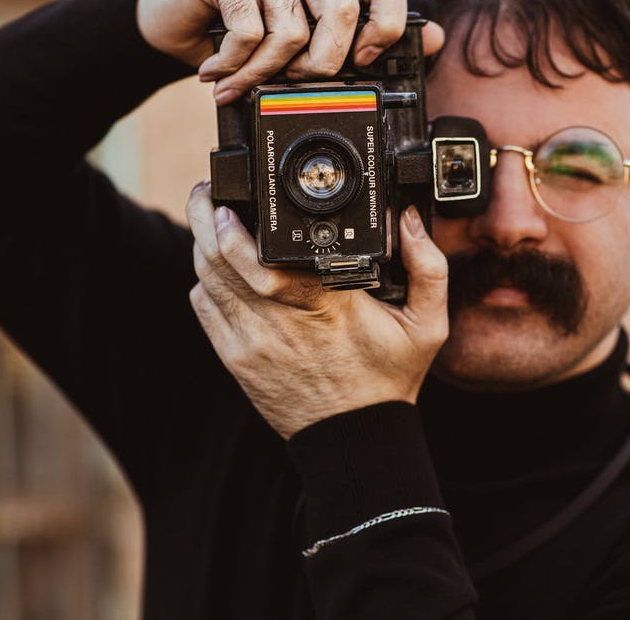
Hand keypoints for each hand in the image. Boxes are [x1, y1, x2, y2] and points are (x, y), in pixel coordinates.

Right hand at [136, 0, 445, 103]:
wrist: (170, 17)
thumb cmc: (245, 23)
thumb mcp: (309, 32)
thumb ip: (367, 32)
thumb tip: (434, 38)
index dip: (385, 29)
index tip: (363, 58)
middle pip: (343, 13)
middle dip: (321, 66)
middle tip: (291, 84)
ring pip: (293, 32)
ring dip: (264, 75)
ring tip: (241, 86)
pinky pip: (250, 33)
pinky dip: (234, 66)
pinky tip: (216, 72)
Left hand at [184, 183, 448, 438]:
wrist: (353, 438)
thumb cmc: (388, 379)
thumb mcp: (427, 326)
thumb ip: (428, 267)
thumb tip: (410, 219)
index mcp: (328, 305)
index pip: (266, 259)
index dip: (238, 225)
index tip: (237, 196)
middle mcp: (281, 320)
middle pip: (221, 258)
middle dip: (206, 215)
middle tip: (209, 191)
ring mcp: (252, 340)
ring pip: (206, 277)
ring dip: (202, 242)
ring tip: (208, 216)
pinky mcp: (235, 357)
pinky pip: (204, 305)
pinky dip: (205, 279)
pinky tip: (217, 264)